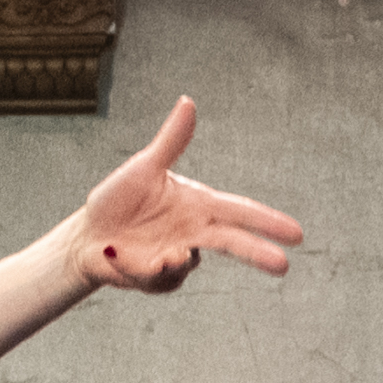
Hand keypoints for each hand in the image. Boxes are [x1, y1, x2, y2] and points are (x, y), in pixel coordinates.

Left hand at [56, 97, 299, 296]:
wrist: (86, 234)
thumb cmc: (118, 198)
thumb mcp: (144, 168)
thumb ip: (171, 141)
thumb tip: (188, 102)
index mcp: (198, 205)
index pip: (240, 212)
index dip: (268, 222)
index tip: (297, 234)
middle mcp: (194, 233)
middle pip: (232, 243)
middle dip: (256, 254)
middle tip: (282, 266)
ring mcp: (178, 258)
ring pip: (188, 265)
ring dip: (173, 261)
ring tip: (156, 255)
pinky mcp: (158, 280)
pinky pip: (157, 278)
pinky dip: (137, 267)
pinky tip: (116, 253)